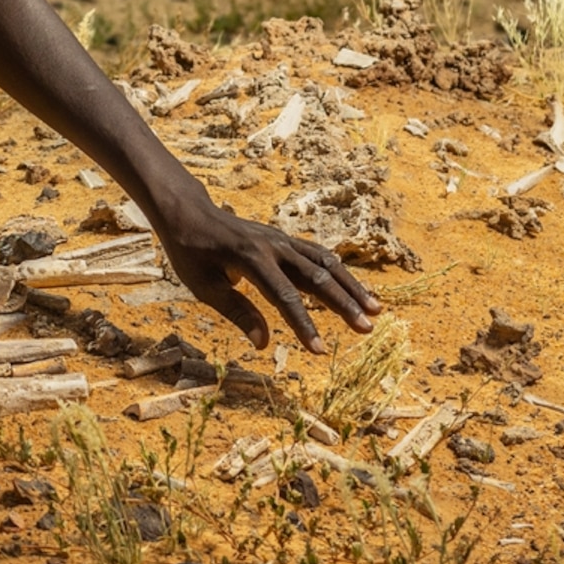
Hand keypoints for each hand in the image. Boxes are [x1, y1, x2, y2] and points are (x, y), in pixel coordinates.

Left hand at [147, 194, 378, 354]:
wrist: (189, 211)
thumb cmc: (191, 251)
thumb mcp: (203, 285)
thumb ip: (237, 312)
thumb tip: (264, 344)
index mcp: (250, 259)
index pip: (284, 297)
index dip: (303, 325)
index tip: (319, 351)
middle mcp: (273, 246)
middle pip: (316, 277)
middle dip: (344, 304)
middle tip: (368, 329)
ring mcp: (282, 240)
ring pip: (325, 263)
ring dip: (351, 286)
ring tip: (375, 309)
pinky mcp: (284, 240)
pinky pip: (318, 255)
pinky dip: (339, 271)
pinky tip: (354, 288)